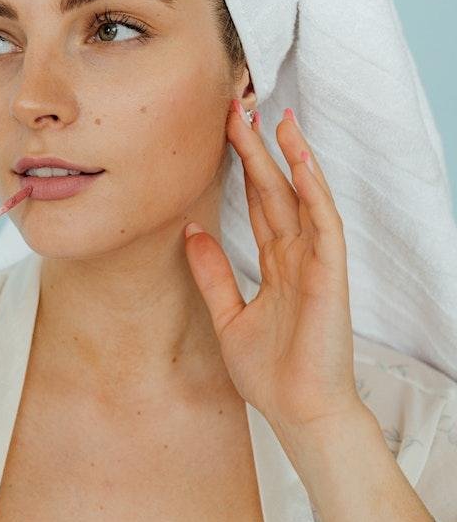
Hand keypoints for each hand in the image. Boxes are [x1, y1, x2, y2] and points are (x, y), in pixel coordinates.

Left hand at [183, 99, 360, 433]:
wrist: (299, 413)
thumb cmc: (271, 374)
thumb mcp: (227, 316)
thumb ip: (212, 273)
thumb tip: (190, 232)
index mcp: (275, 265)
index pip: (258, 204)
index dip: (243, 168)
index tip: (223, 132)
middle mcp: (297, 257)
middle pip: (276, 192)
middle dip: (257, 151)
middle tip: (238, 109)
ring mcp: (316, 263)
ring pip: (304, 198)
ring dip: (291, 158)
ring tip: (276, 119)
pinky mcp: (331, 275)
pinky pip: (324, 225)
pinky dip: (314, 192)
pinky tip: (301, 162)